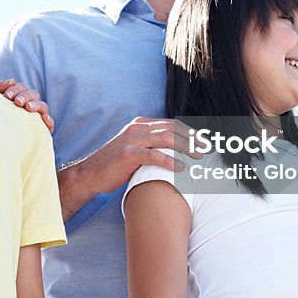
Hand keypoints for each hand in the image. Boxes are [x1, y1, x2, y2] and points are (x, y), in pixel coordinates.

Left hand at [0, 79, 54, 133]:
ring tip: (28, 108)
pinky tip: (45, 119)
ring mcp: (36, 116)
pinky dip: (49, 121)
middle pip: (33, 95)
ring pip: (43, 106)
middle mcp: (29, 103)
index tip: (6, 96)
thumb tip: (12, 81)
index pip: (22, 88)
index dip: (15, 90)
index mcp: (19, 94)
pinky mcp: (41, 129)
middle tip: (17, 102)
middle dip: (26, 96)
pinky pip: (49, 124)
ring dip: (37, 105)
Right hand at [67, 117, 196, 195]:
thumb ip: (151, 144)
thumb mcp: (134, 148)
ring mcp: (132, 139)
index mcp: (140, 124)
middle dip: (192, 138)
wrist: (90, 174)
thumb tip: (175, 150)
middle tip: (206, 149)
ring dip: (185, 147)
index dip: (189, 132)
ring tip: (198, 156)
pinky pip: (154, 155)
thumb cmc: (115, 165)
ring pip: (166, 138)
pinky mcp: (128, 154)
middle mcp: (137, 128)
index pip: (171, 123)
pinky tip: (182, 168)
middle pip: (172, 128)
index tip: (203, 142)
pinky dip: (170, 161)